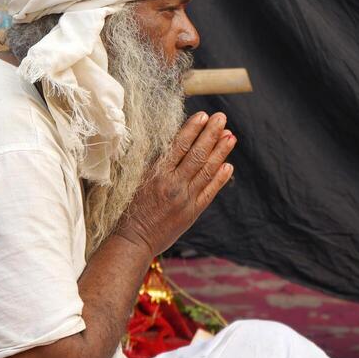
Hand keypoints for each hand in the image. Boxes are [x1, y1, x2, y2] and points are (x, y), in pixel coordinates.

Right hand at [118, 112, 235, 256]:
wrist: (133, 242)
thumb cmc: (127, 211)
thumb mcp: (133, 182)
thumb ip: (150, 165)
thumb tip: (164, 145)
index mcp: (157, 175)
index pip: (179, 146)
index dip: (192, 129)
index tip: (203, 115)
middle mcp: (174, 185)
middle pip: (197, 154)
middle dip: (211, 134)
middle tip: (222, 118)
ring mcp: (185, 199)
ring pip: (207, 171)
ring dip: (220, 152)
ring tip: (231, 136)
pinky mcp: (192, 212)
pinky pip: (209, 192)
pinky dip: (220, 178)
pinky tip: (228, 165)